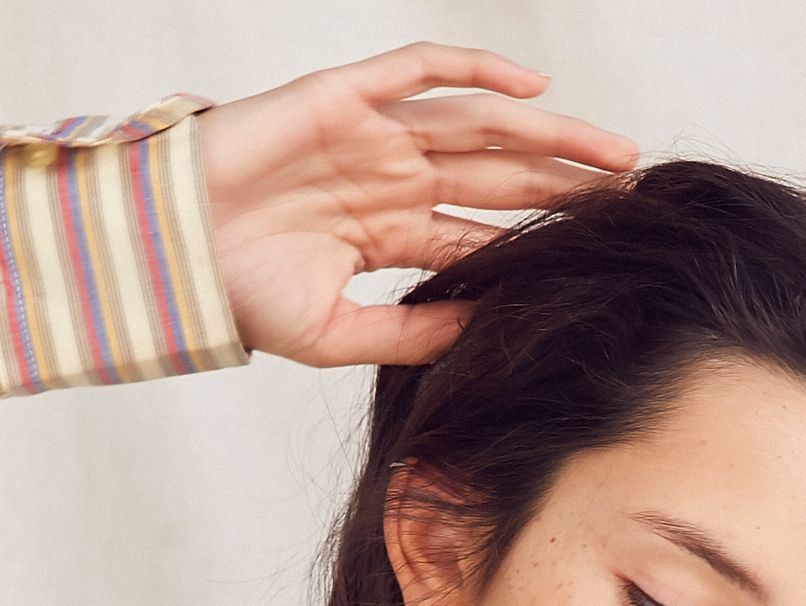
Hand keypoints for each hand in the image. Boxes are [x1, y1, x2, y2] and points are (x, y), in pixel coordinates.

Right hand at [194, 43, 638, 367]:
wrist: (171, 261)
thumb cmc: (240, 299)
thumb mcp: (339, 334)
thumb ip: (412, 329)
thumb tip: (486, 329)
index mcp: (389, 232)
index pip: (484, 227)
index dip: (542, 234)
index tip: (602, 248)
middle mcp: (390, 178)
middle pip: (498, 174)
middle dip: (566, 181)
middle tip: (633, 192)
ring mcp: (371, 136)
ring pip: (478, 124)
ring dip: (547, 134)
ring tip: (612, 151)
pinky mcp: (344, 99)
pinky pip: (419, 72)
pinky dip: (474, 72)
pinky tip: (531, 89)